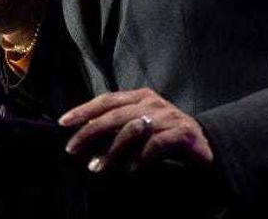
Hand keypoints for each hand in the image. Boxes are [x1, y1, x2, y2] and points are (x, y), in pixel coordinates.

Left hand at [58, 87, 213, 174]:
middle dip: (90, 132)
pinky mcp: (182, 132)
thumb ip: (118, 127)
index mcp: (140, 97)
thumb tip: (85, 136)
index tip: (64, 123)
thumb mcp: (139, 127)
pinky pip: (156, 144)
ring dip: (112, 150)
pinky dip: (141, 157)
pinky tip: (131, 170)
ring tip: (97, 167)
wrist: (204, 145)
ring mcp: (168, 116)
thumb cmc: (165, 136)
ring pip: (133, 129)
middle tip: (72, 149)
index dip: (84, 110)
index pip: (107, 99)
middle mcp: (152, 102)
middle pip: (115, 114)